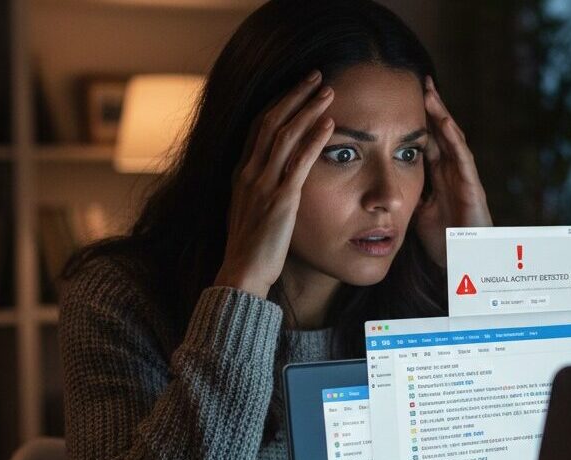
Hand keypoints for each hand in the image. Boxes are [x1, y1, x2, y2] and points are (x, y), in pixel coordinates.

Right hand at [215, 71, 335, 298]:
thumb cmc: (251, 248)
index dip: (279, 102)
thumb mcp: (251, 210)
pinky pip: (299, 163)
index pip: (259, 125)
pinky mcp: (281, 200)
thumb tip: (274, 180)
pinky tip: (329, 125)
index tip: (297, 87)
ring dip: (308, 109)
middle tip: (316, 76)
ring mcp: (264, 184)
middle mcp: (249, 172)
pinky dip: (314, 140)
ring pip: (285, 135)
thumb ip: (260, 189)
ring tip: (327, 91)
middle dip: (295, 95)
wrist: (242, 272)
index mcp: (241, 172)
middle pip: (272, 121)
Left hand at [414, 76, 491, 266]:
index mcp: (438, 176)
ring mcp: (463, 177)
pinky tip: (445, 122)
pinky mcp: (472, 187)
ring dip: (441, 114)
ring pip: (452, 138)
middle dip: (429, 108)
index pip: (424, 141)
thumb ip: (405, 194)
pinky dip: (454, 138)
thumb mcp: (416, 213)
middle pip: (438, 132)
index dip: (413, 120)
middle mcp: (451, 172)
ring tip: (430, 91)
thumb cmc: (444, 241)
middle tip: (416, 81)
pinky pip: (463, 158)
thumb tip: (379, 182)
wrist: (463, 263)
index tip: (397, 99)